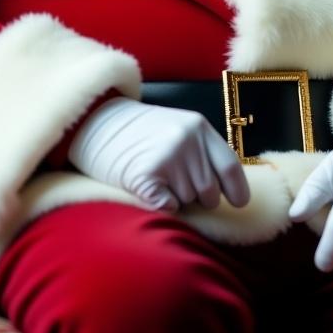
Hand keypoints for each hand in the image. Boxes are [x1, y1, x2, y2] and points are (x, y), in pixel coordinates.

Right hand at [68, 96, 249, 210]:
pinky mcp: (148, 176)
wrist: (95, 123)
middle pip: (209, 193)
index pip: (230, 166)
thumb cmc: (136, 132)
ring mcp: (168, 157)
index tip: (238, 203)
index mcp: (198, 126)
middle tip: (171, 180)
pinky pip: (168, 209)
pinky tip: (147, 189)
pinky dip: (160, 206)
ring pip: (188, 203)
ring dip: (175, 199)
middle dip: (195, 196)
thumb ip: (201, 150)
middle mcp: (188, 140)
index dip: (237, 190)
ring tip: (156, 177)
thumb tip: (225, 188)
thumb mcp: (176, 127)